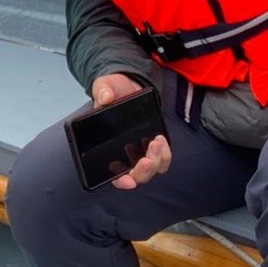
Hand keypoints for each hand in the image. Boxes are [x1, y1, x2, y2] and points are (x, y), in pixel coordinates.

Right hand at [90, 74, 172, 189]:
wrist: (129, 85)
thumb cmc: (113, 91)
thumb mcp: (105, 86)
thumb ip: (102, 91)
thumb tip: (104, 97)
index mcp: (106, 147)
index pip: (112, 173)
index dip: (120, 181)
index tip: (128, 181)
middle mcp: (124, 154)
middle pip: (136, 176)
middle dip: (143, 171)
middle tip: (147, 159)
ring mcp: (140, 151)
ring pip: (152, 170)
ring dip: (156, 161)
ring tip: (156, 141)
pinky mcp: (153, 146)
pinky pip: (163, 159)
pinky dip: (165, 153)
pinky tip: (160, 139)